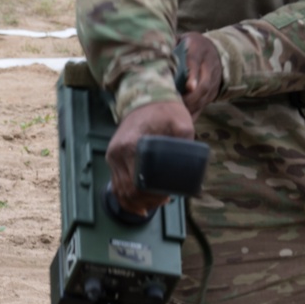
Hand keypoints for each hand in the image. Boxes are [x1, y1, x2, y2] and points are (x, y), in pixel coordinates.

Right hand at [106, 97, 194, 216]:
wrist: (146, 97)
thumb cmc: (165, 110)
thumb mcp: (182, 123)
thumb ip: (186, 141)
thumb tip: (191, 164)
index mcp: (131, 146)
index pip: (137, 184)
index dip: (151, 196)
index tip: (166, 197)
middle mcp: (117, 153)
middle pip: (127, 191)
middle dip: (145, 201)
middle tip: (164, 201)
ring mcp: (113, 156)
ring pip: (119, 191)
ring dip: (136, 202)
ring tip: (155, 203)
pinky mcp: (113, 157)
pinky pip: (115, 184)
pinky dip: (125, 197)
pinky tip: (138, 206)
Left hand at [178, 32, 222, 115]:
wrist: (216, 50)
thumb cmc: (191, 45)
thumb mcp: (182, 39)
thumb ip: (170, 44)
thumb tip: (152, 50)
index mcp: (199, 49)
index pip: (196, 63)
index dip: (193, 75)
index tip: (188, 87)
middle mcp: (209, 65)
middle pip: (204, 84)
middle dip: (192, 97)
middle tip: (177, 106)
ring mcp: (213, 79)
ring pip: (205, 96)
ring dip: (192, 107)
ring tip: (178, 116)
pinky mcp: (213, 91)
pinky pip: (205, 104)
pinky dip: (194, 113)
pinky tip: (184, 120)